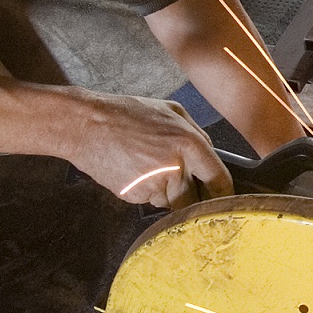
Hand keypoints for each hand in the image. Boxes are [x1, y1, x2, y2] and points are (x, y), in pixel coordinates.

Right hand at [50, 92, 229, 207]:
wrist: (86, 126)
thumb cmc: (127, 113)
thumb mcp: (171, 110)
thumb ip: (197, 133)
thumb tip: (212, 157)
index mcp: (189, 144)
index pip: (218, 180)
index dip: (224, 194)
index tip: (225, 201)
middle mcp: (175, 167)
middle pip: (194, 200)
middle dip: (190, 195)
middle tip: (176, 178)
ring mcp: (153, 185)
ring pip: (171, 202)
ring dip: (166, 192)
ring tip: (147, 166)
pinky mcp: (134, 196)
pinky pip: (150, 201)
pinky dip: (146, 191)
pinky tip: (134, 171)